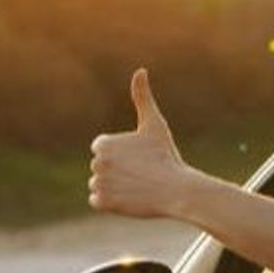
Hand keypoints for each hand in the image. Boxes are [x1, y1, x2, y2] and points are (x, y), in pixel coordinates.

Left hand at [88, 68, 196, 217]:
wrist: (176, 190)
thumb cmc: (166, 155)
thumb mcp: (154, 124)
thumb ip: (142, 97)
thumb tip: (140, 70)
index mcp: (103, 144)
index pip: (102, 149)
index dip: (121, 154)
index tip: (137, 158)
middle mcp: (97, 163)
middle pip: (101, 167)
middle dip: (118, 170)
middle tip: (140, 173)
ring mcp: (99, 183)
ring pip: (100, 183)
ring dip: (114, 186)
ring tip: (136, 185)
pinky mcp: (103, 202)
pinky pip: (97, 200)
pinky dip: (111, 202)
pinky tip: (128, 196)